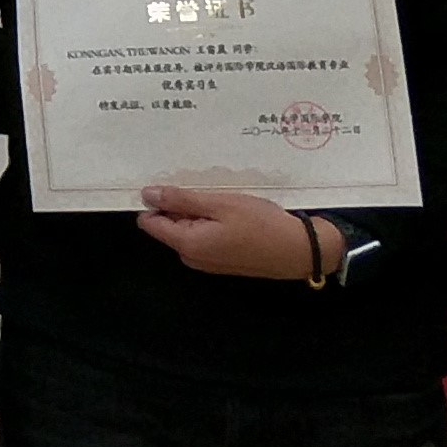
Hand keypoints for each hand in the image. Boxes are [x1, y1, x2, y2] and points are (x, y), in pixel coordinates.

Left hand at [134, 182, 327, 283]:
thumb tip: (147, 194)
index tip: (171, 184)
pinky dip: (211, 222)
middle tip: (207, 191)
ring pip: (189, 229)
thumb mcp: (219, 204)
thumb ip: (181, 200)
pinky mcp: (222, 260)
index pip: (150, 222)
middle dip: (181, 205)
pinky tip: (231, 213)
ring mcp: (207, 261)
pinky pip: (205, 237)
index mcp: (186, 245)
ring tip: (222, 200)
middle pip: (169, 225)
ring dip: (199, 212)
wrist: (299, 250)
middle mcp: (191, 257)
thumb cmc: (261, 225)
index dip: (155, 201)